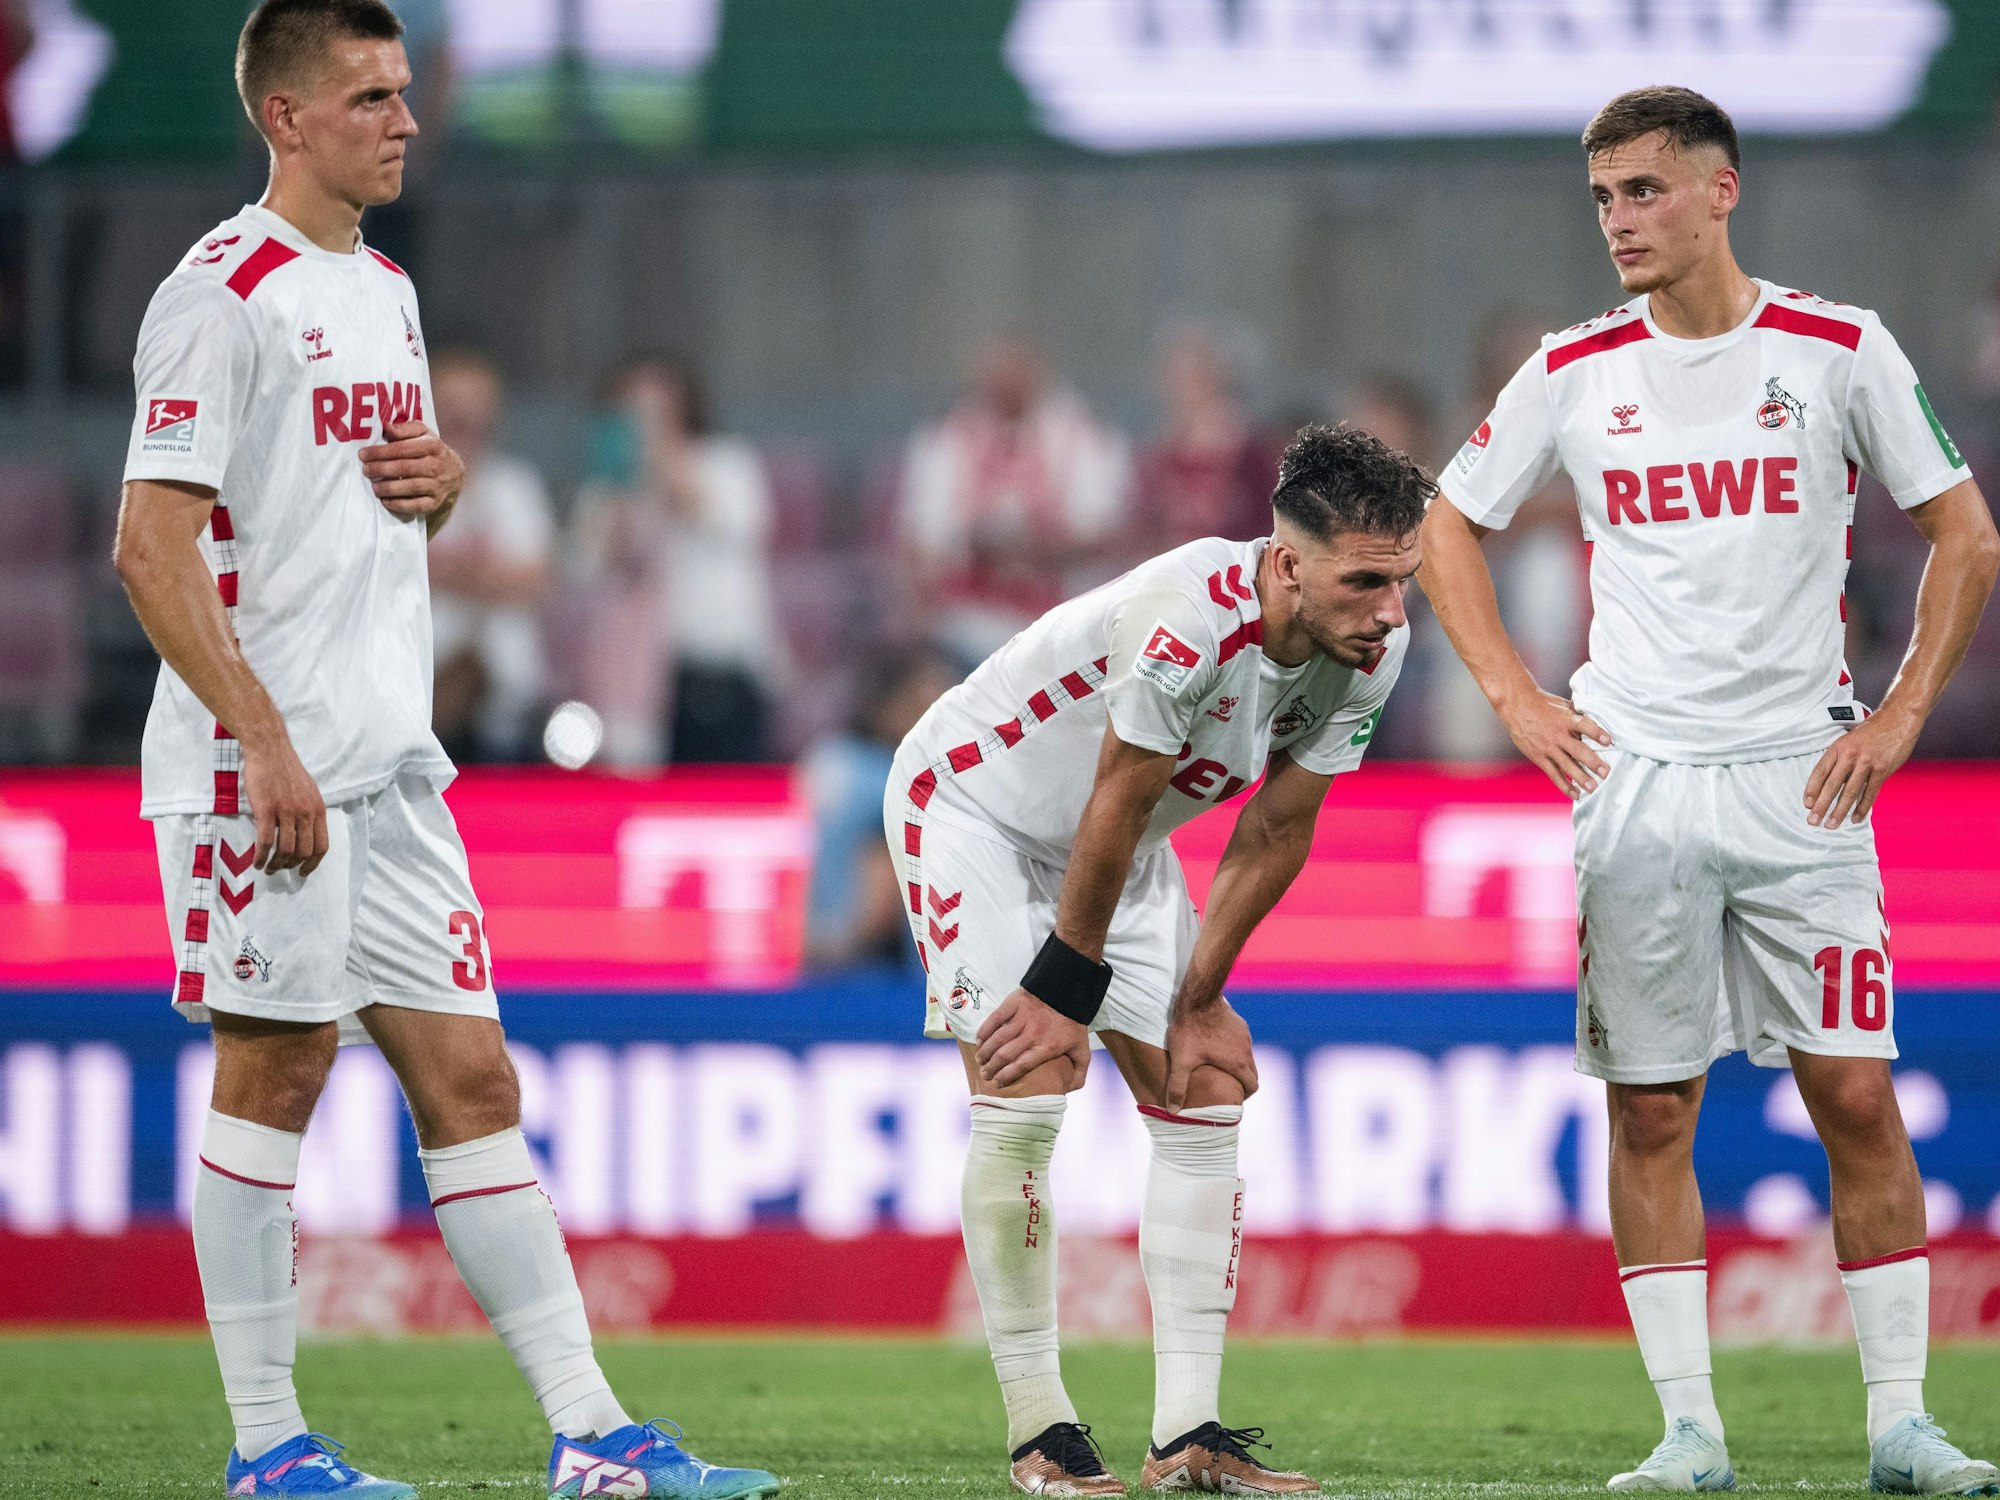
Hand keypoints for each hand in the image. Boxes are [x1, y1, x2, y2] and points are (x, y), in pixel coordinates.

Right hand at [240, 732, 328, 875]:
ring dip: (276, 864)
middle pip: (303, 852)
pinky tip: (256, 862)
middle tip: (280, 869)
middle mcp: (306, 813)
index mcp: (318, 809)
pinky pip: (265, 842)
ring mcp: (286, 812)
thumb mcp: (310, 791)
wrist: (270, 751)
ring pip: (284, 850)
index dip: (313, 863)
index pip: (322, 846)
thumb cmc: (287, 770)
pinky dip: (261, 856)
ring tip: (267, 868)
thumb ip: (310, 812)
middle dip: (292, 866)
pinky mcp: (266, 810)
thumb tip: (308, 833)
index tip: (304, 872)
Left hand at [360, 420, 464, 521]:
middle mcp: (437, 466)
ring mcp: (438, 485)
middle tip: (366, 470)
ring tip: (374, 487)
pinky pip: (417, 505)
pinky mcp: (435, 502)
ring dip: (390, 488)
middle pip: (406, 468)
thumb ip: (405, 429)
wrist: (455, 474)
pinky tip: (386, 502)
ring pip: (411, 487)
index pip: (403, 448)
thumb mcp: (423, 434)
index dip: (381, 452)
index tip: (363, 454)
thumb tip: (386, 426)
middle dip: (382, 469)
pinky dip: (400, 505)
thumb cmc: (431, 451)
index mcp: (433, 446)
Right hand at [974, 989, 1091, 1088]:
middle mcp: (1032, 1034)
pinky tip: (979, 1040)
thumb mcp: (1082, 1050)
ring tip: (980, 1060)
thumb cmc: (1073, 1023)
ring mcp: (1022, 1018)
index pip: (1022, 1066)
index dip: (1006, 1076)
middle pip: (1005, 1055)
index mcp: (1047, 1047)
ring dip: (985, 1051)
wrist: (1069, 991)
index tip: (997, 1084)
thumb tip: (1069, 1090)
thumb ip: (1079, 1072)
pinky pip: (995, 1019)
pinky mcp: (1014, 1004)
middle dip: (991, 1067)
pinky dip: (985, 1031)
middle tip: (985, 1074)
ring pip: (998, 1039)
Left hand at [1164, 997, 1258, 1111]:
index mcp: (1237, 1063)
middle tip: (1226, 1085)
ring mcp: (1245, 1035)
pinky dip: (1234, 1048)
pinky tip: (1216, 1045)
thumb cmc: (1189, 1030)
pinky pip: (1242, 1041)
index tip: (1231, 1096)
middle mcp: (1246, 1050)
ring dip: (1238, 1064)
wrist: (1197, 997)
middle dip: (1243, 1081)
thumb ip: (1177, 1087)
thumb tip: (1173, 1111)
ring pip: (1247, 1056)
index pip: (1252, 1086)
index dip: (1244, 1095)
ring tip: (1219, 1066)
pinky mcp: (1240, 1023)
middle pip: (1253, 1073)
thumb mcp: (1181, 1061)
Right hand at [1498, 689, 1611, 798]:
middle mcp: (1558, 734)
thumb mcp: (1564, 705)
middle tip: (1605, 772)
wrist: (1517, 706)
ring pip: (1567, 765)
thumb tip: (1602, 721)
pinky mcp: (1539, 757)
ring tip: (1593, 788)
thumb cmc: (1544, 704)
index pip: (1584, 725)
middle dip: (1592, 762)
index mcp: (1567, 719)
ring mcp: (1548, 747)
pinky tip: (1575, 794)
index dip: (1596, 733)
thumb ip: (1580, 716)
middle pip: (1578, 750)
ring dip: (1581, 777)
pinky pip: (1554, 774)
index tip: (1608, 741)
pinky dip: (1564, 785)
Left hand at [1804, 707, 1920, 828]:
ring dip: (1839, 811)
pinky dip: (1862, 807)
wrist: (1898, 718)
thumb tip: (1829, 782)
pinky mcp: (1882, 770)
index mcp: (1838, 747)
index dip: (1811, 789)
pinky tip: (1855, 818)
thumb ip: (1840, 759)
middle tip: (1812, 821)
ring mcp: (1866, 763)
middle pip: (1831, 785)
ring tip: (1831, 825)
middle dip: (1821, 806)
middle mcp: (1849, 755)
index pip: (1819, 771)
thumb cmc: (1872, 731)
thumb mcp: (1849, 740)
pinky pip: (1869, 793)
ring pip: (1849, 792)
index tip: (1806, 804)